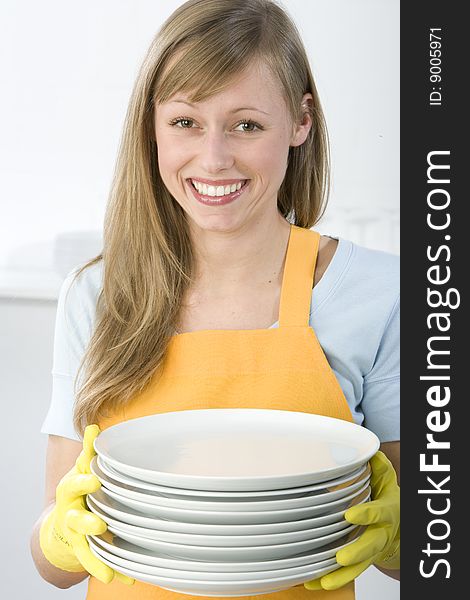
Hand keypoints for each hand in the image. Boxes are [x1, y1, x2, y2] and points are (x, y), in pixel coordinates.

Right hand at [39, 425, 133, 584]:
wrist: (61, 520)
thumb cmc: (78, 488)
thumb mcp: (81, 468)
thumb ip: (89, 450)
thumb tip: (94, 425)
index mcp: (72, 488)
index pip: (77, 482)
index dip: (84, 481)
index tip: (95, 480)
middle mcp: (71, 511)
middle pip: (77, 517)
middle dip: (87, 521)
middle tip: (99, 524)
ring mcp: (75, 532)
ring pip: (84, 544)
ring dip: (95, 556)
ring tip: (108, 570)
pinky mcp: (82, 548)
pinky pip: (95, 560)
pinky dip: (108, 569)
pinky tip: (125, 578)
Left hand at [304, 451, 399, 590]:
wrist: (399, 526)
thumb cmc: (388, 500)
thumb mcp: (388, 481)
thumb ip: (380, 467)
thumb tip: (371, 452)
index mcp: (387, 512)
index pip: (378, 513)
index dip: (367, 514)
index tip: (351, 515)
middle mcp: (379, 534)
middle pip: (370, 547)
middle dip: (356, 553)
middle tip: (341, 558)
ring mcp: (370, 551)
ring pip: (358, 567)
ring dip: (340, 576)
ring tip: (324, 581)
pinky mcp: (358, 561)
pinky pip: (345, 574)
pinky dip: (329, 579)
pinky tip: (311, 583)